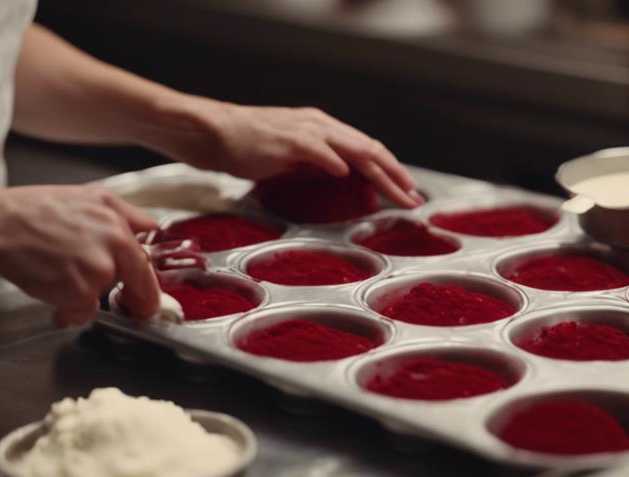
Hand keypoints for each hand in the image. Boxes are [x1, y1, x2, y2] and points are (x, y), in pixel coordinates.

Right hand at [0, 186, 159, 325]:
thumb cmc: (31, 212)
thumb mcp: (86, 197)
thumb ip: (125, 213)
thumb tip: (151, 228)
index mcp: (117, 221)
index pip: (148, 258)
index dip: (147, 279)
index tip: (143, 290)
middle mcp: (114, 244)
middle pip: (142, 285)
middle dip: (134, 300)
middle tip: (124, 305)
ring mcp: (99, 270)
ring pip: (105, 297)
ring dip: (87, 297)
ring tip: (61, 278)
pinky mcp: (81, 293)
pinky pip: (84, 312)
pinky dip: (69, 310)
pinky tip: (52, 290)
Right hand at [169, 100, 420, 207]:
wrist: (214, 133)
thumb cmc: (247, 148)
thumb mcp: (290, 160)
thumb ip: (316, 169)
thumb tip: (342, 182)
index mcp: (323, 130)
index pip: (367, 150)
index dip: (390, 171)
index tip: (407, 192)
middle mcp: (321, 126)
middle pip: (370, 150)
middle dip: (396, 175)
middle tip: (414, 197)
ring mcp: (306, 132)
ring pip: (354, 150)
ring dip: (379, 173)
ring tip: (397, 192)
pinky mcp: (289, 141)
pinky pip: (319, 151)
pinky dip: (335, 163)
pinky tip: (349, 176)